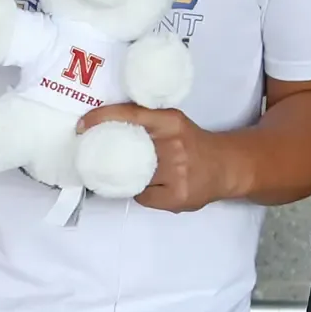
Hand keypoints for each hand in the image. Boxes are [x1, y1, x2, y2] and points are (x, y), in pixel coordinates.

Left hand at [77, 104, 243, 211]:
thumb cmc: (193, 144)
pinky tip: (157, 188)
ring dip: (128, 177)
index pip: (131, 115)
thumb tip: (104, 129)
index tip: (82, 125)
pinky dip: (143, 193)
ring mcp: (176, 173)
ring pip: (133, 178)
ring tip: (140, 174)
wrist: (228, 167)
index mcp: (170, 122)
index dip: (102, 118)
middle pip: (126, 151)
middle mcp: (173, 145)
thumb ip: (147, 125)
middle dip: (108, 155)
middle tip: (95, 155)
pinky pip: (143, 196)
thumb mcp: (173, 124)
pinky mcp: (176, 196)